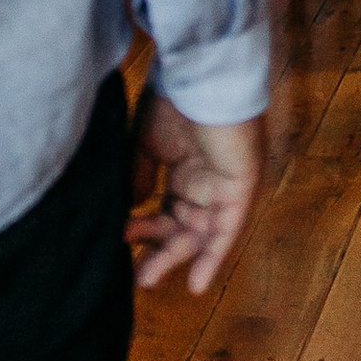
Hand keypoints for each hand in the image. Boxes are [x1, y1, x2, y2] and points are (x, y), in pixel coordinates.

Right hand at [127, 90, 262, 295]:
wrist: (201, 76)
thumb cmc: (174, 102)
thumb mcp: (146, 143)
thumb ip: (139, 177)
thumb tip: (131, 210)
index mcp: (186, 170)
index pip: (167, 211)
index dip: (145, 230)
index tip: (119, 242)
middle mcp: (206, 182)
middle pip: (183, 228)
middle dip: (159, 253)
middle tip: (135, 277)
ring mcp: (224, 186)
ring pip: (200, 234)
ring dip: (174, 256)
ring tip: (146, 277)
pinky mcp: (241, 188)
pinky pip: (228, 230)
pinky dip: (213, 257)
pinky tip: (196, 284)